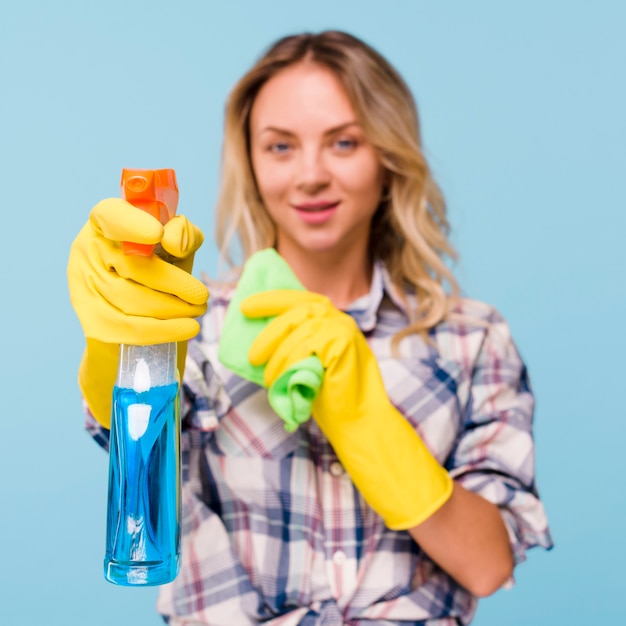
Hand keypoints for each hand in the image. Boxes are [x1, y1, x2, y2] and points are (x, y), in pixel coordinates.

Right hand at [68, 198, 208, 426]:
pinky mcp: (94, 323)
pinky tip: (190, 327)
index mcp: (105, 228)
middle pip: (133, 265)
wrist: (137, 339)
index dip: (134, 223)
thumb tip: (180, 234)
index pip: (110, 214)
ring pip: (135, 297)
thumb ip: (182, 239)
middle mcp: (88, 255)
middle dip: (175, 281)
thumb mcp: (177, 258)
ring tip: (198, 310)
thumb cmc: (163, 287)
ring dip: (175, 307)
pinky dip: (166, 328)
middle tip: (200, 294)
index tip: (159, 238)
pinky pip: (132, 327)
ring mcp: (86, 290)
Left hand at [241, 290, 452, 529]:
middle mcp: (340, 319)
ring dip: (278, 357)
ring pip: (299, 331)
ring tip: (269, 379)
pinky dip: (290, 364)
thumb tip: (258, 340)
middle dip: (269, 332)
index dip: (271, 300)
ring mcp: (344, 329)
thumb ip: (295, 344)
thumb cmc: (330, 395)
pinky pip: (306, 346)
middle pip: (296, 311)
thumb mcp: (309, 362)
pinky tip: (284, 380)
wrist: (358, 420)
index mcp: (332, 319)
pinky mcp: (343, 342)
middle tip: (252, 355)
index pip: (300, 299)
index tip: (246, 306)